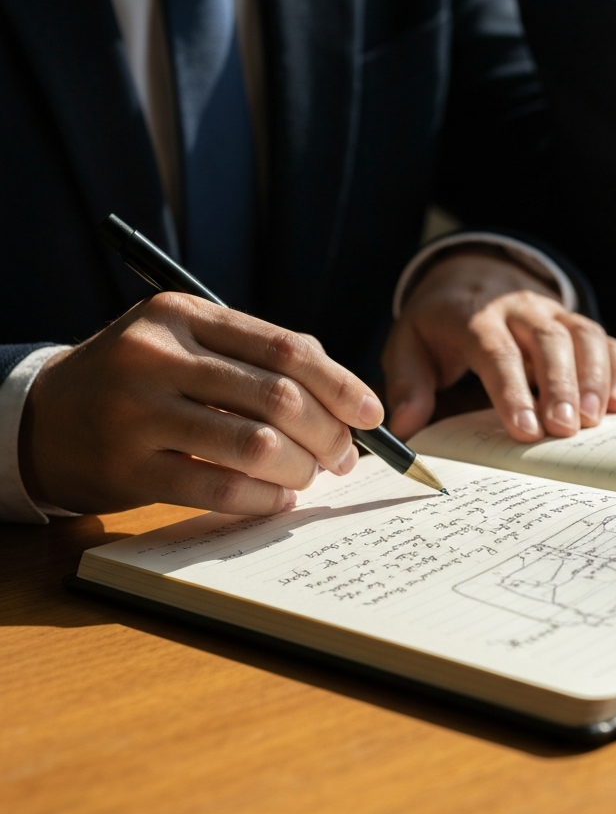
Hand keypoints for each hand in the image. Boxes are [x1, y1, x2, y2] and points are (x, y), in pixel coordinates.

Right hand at [18, 294, 383, 515]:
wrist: (47, 417)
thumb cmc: (141, 379)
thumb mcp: (189, 343)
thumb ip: (259, 357)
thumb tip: (344, 397)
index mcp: (183, 315)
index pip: (285, 348)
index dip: (340, 384)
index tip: (371, 414)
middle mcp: (157, 355)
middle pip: (278, 397)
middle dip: (328, 434)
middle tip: (343, 456)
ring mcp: (137, 412)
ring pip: (255, 444)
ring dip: (301, 468)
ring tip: (310, 476)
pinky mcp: (126, 467)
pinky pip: (219, 488)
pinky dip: (265, 498)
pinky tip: (279, 498)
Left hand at [382, 252, 615, 441]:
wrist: (469, 277)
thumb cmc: (438, 325)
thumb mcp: (408, 345)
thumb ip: (407, 384)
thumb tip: (404, 426)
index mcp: (474, 316)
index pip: (496, 351)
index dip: (511, 391)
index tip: (524, 430)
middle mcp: (519, 308)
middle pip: (547, 341)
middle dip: (560, 386)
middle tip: (566, 430)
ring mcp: (552, 312)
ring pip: (583, 335)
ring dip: (594, 378)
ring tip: (596, 421)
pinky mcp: (575, 323)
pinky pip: (606, 341)